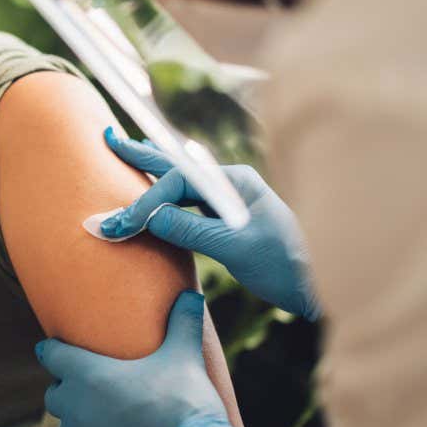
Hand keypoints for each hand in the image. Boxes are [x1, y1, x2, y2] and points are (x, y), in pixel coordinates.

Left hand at [37, 291, 234, 426]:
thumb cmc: (183, 405)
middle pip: (55, 394)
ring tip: (105, 426)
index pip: (51, 354)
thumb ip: (183, 323)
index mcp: (87, 374)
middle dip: (68, 391)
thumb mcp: (184, 358)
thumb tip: (191, 295)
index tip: (52, 348)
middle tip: (90, 389)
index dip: (53, 350)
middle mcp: (74, 408)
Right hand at [99, 127, 320, 320]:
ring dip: (151, 172)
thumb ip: (191, 230)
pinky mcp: (227, 225)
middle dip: (141, 155)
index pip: (178, 182)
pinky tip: (155, 192)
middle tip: (108, 138)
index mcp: (235, 183)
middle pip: (177, 167)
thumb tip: (149, 216)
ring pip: (181, 184)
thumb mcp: (236, 248)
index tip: (121, 224)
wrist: (318, 289)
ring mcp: (229, 205)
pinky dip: (166, 198)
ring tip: (128, 152)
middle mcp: (230, 187)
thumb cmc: (287, 265)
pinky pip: (188, 205)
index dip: (146, 201)